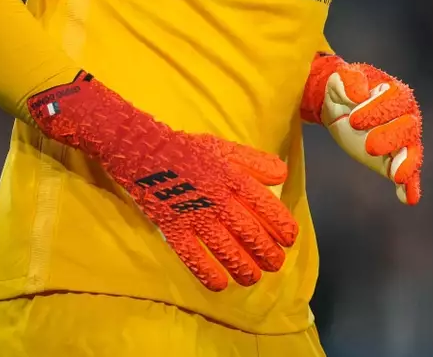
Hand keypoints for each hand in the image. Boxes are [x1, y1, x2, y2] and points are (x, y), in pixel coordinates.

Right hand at [29, 72, 298, 290]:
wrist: (143, 149)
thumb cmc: (188, 149)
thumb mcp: (224, 147)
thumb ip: (254, 161)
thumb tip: (282, 175)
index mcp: (231, 176)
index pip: (263, 203)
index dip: (280, 223)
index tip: (290, 238)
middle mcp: (216, 197)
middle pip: (247, 230)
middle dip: (265, 251)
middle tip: (275, 264)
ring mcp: (194, 213)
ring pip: (224, 246)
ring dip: (242, 265)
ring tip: (253, 278)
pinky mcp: (172, 226)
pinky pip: (191, 254)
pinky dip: (206, 271)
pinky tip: (219, 284)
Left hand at [301, 54, 422, 204]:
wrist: (338, 107)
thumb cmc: (343, 88)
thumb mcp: (340, 78)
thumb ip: (349, 81)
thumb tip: (359, 94)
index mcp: (395, 93)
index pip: (396, 102)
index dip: (378, 111)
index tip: (354, 120)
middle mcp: (405, 117)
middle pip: (408, 129)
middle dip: (391, 138)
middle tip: (370, 146)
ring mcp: (401, 142)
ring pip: (411, 152)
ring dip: (406, 164)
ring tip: (398, 176)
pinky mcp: (392, 162)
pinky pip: (407, 175)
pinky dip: (410, 187)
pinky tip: (408, 198)